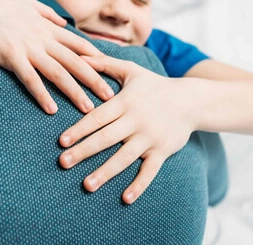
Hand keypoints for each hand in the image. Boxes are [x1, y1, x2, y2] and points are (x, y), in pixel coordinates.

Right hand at [0, 0, 114, 113]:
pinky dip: (41, 94)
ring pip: (58, 72)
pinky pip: (30, 79)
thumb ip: (46, 12)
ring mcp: (27, 46)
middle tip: (110, 97)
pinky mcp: (10, 55)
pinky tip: (51, 110)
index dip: (97, 60)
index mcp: (47, 26)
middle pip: (75, 61)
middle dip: (95, 80)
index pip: (78, 45)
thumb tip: (63, 21)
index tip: (111, 74)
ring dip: (74, 92)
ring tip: (88, 109)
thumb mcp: (26, 3)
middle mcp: (42, 37)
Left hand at [59, 55, 196, 203]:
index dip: (79, 129)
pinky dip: (139, 185)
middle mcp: (136, 121)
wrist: (191, 100)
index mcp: (126, 102)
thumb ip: (104, 63)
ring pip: (124, 157)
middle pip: (106, 139)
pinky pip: (150, 171)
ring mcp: (150, 138)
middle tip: (63, 163)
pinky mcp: (163, 151)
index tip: (61, 141)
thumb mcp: (131, 70)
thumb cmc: (154, 85)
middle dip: (83, 151)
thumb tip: (78, 55)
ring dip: (105, 172)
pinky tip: (125, 198)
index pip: (98, 117)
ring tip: (87, 185)